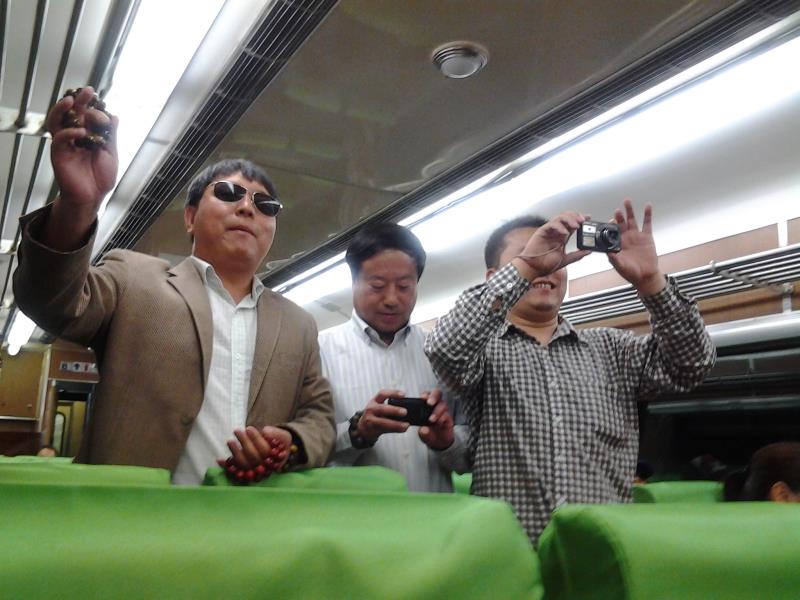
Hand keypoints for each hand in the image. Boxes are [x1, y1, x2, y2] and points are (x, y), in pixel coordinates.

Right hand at [46, 86, 118, 211]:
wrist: (93, 196)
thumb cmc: (101, 177)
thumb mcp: (111, 154)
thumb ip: (111, 136)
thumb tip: (115, 116)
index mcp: (88, 135)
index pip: (88, 116)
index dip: (96, 110)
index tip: (104, 108)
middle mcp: (74, 136)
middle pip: (72, 113)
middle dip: (80, 100)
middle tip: (88, 91)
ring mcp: (65, 144)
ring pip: (57, 121)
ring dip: (62, 109)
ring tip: (72, 100)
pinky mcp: (59, 154)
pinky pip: (60, 139)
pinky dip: (69, 132)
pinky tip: (80, 132)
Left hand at [217, 426, 291, 483]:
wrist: (279, 453)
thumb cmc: (280, 443)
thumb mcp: (283, 436)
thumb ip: (276, 433)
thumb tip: (265, 431)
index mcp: (276, 459)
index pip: (265, 450)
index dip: (256, 439)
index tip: (249, 428)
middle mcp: (265, 468)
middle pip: (254, 458)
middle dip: (244, 443)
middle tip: (237, 430)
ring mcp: (255, 472)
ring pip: (244, 466)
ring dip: (235, 453)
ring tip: (230, 441)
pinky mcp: (246, 474)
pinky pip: (235, 472)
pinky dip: (227, 467)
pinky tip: (219, 460)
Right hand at [356, 389, 409, 443]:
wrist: (363, 428)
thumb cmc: (376, 416)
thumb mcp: (380, 407)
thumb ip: (392, 406)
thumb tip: (411, 408)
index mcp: (375, 401)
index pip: (382, 394)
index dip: (393, 393)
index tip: (404, 394)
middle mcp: (371, 409)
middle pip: (382, 408)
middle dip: (394, 410)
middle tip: (405, 412)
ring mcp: (370, 420)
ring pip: (383, 422)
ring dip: (396, 424)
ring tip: (406, 425)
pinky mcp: (372, 429)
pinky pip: (384, 429)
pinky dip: (394, 430)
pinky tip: (402, 429)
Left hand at [418, 389, 454, 450]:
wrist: (439, 442)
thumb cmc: (429, 433)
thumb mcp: (422, 433)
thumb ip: (423, 432)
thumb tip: (424, 429)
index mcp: (426, 405)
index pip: (426, 394)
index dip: (425, 394)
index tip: (422, 398)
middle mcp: (435, 406)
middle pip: (437, 393)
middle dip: (433, 396)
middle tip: (429, 403)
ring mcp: (443, 411)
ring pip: (443, 404)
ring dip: (437, 411)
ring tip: (431, 420)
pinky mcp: (449, 417)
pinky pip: (447, 414)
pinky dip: (442, 418)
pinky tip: (438, 424)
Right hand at [514, 211, 589, 279]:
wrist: (534, 268)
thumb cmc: (545, 264)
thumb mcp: (566, 260)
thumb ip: (577, 255)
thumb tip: (588, 251)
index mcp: (561, 237)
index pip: (572, 224)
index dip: (580, 219)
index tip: (588, 218)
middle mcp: (556, 232)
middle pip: (567, 217)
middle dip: (576, 216)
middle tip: (583, 220)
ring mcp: (549, 231)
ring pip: (559, 218)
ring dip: (569, 219)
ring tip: (576, 225)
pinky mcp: (542, 232)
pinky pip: (551, 224)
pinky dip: (559, 226)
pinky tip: (565, 232)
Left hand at [607, 199, 664, 295]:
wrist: (645, 276)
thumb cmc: (630, 272)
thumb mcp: (620, 266)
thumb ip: (614, 259)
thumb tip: (607, 252)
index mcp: (617, 244)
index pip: (611, 232)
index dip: (610, 226)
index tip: (609, 222)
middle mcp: (625, 237)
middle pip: (621, 223)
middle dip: (618, 216)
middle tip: (617, 210)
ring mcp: (636, 236)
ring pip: (632, 220)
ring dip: (629, 211)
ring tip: (627, 201)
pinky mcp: (646, 236)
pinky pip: (647, 223)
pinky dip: (647, 214)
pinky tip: (647, 206)